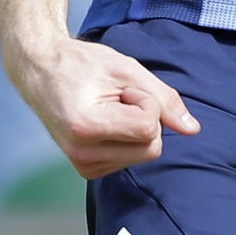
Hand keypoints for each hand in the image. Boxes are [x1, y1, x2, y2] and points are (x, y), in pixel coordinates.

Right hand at [20, 37, 200, 178]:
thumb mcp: (128, 69)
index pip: (149, 129)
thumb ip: (164, 99)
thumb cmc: (84, 64)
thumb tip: (193, 130)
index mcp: (87, 129)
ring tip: (108, 105)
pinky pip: (131, 158)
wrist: (42, 71)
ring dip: (136, 126)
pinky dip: (128, 137)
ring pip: (144, 154)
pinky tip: (105, 119)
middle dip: (145, 116)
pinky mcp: (87, 170)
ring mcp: (83, 167)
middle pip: (151, 148)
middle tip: (118, 96)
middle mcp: (82, 156)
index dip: (146, 102)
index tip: (124, 88)